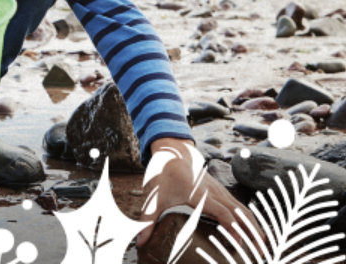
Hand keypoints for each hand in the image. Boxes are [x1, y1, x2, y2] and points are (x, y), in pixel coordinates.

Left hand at [136, 139, 262, 248]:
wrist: (172, 150)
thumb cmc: (163, 173)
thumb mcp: (154, 196)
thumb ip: (148, 220)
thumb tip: (140, 242)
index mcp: (199, 193)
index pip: (221, 212)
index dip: (232, 228)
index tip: (240, 244)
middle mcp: (214, 191)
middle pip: (239, 212)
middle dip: (251, 232)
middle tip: (261, 252)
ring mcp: (219, 189)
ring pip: (242, 208)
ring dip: (253, 226)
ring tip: (263, 246)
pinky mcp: (220, 189)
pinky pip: (239, 205)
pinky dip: (248, 218)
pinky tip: (253, 231)